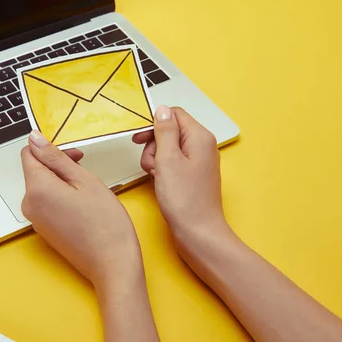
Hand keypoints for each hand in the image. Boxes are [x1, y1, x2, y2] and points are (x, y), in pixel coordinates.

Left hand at [21, 130, 143, 292]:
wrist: (112, 264)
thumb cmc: (105, 224)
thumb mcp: (84, 180)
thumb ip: (56, 158)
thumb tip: (35, 139)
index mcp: (36, 189)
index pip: (28, 153)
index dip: (51, 148)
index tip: (73, 154)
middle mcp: (29, 205)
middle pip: (36, 170)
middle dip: (58, 164)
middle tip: (85, 169)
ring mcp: (35, 219)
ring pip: (43, 186)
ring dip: (62, 180)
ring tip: (87, 190)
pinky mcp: (44, 229)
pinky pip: (47, 202)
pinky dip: (62, 196)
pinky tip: (83, 204)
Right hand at [132, 106, 229, 245]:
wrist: (198, 232)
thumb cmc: (185, 200)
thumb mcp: (168, 159)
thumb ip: (164, 131)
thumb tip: (162, 109)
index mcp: (200, 137)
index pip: (174, 115)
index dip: (154, 124)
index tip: (139, 138)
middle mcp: (202, 146)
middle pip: (170, 131)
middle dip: (154, 145)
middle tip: (153, 164)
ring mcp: (198, 161)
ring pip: (168, 148)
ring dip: (156, 159)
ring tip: (157, 176)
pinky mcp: (192, 175)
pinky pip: (172, 162)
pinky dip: (162, 169)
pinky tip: (160, 182)